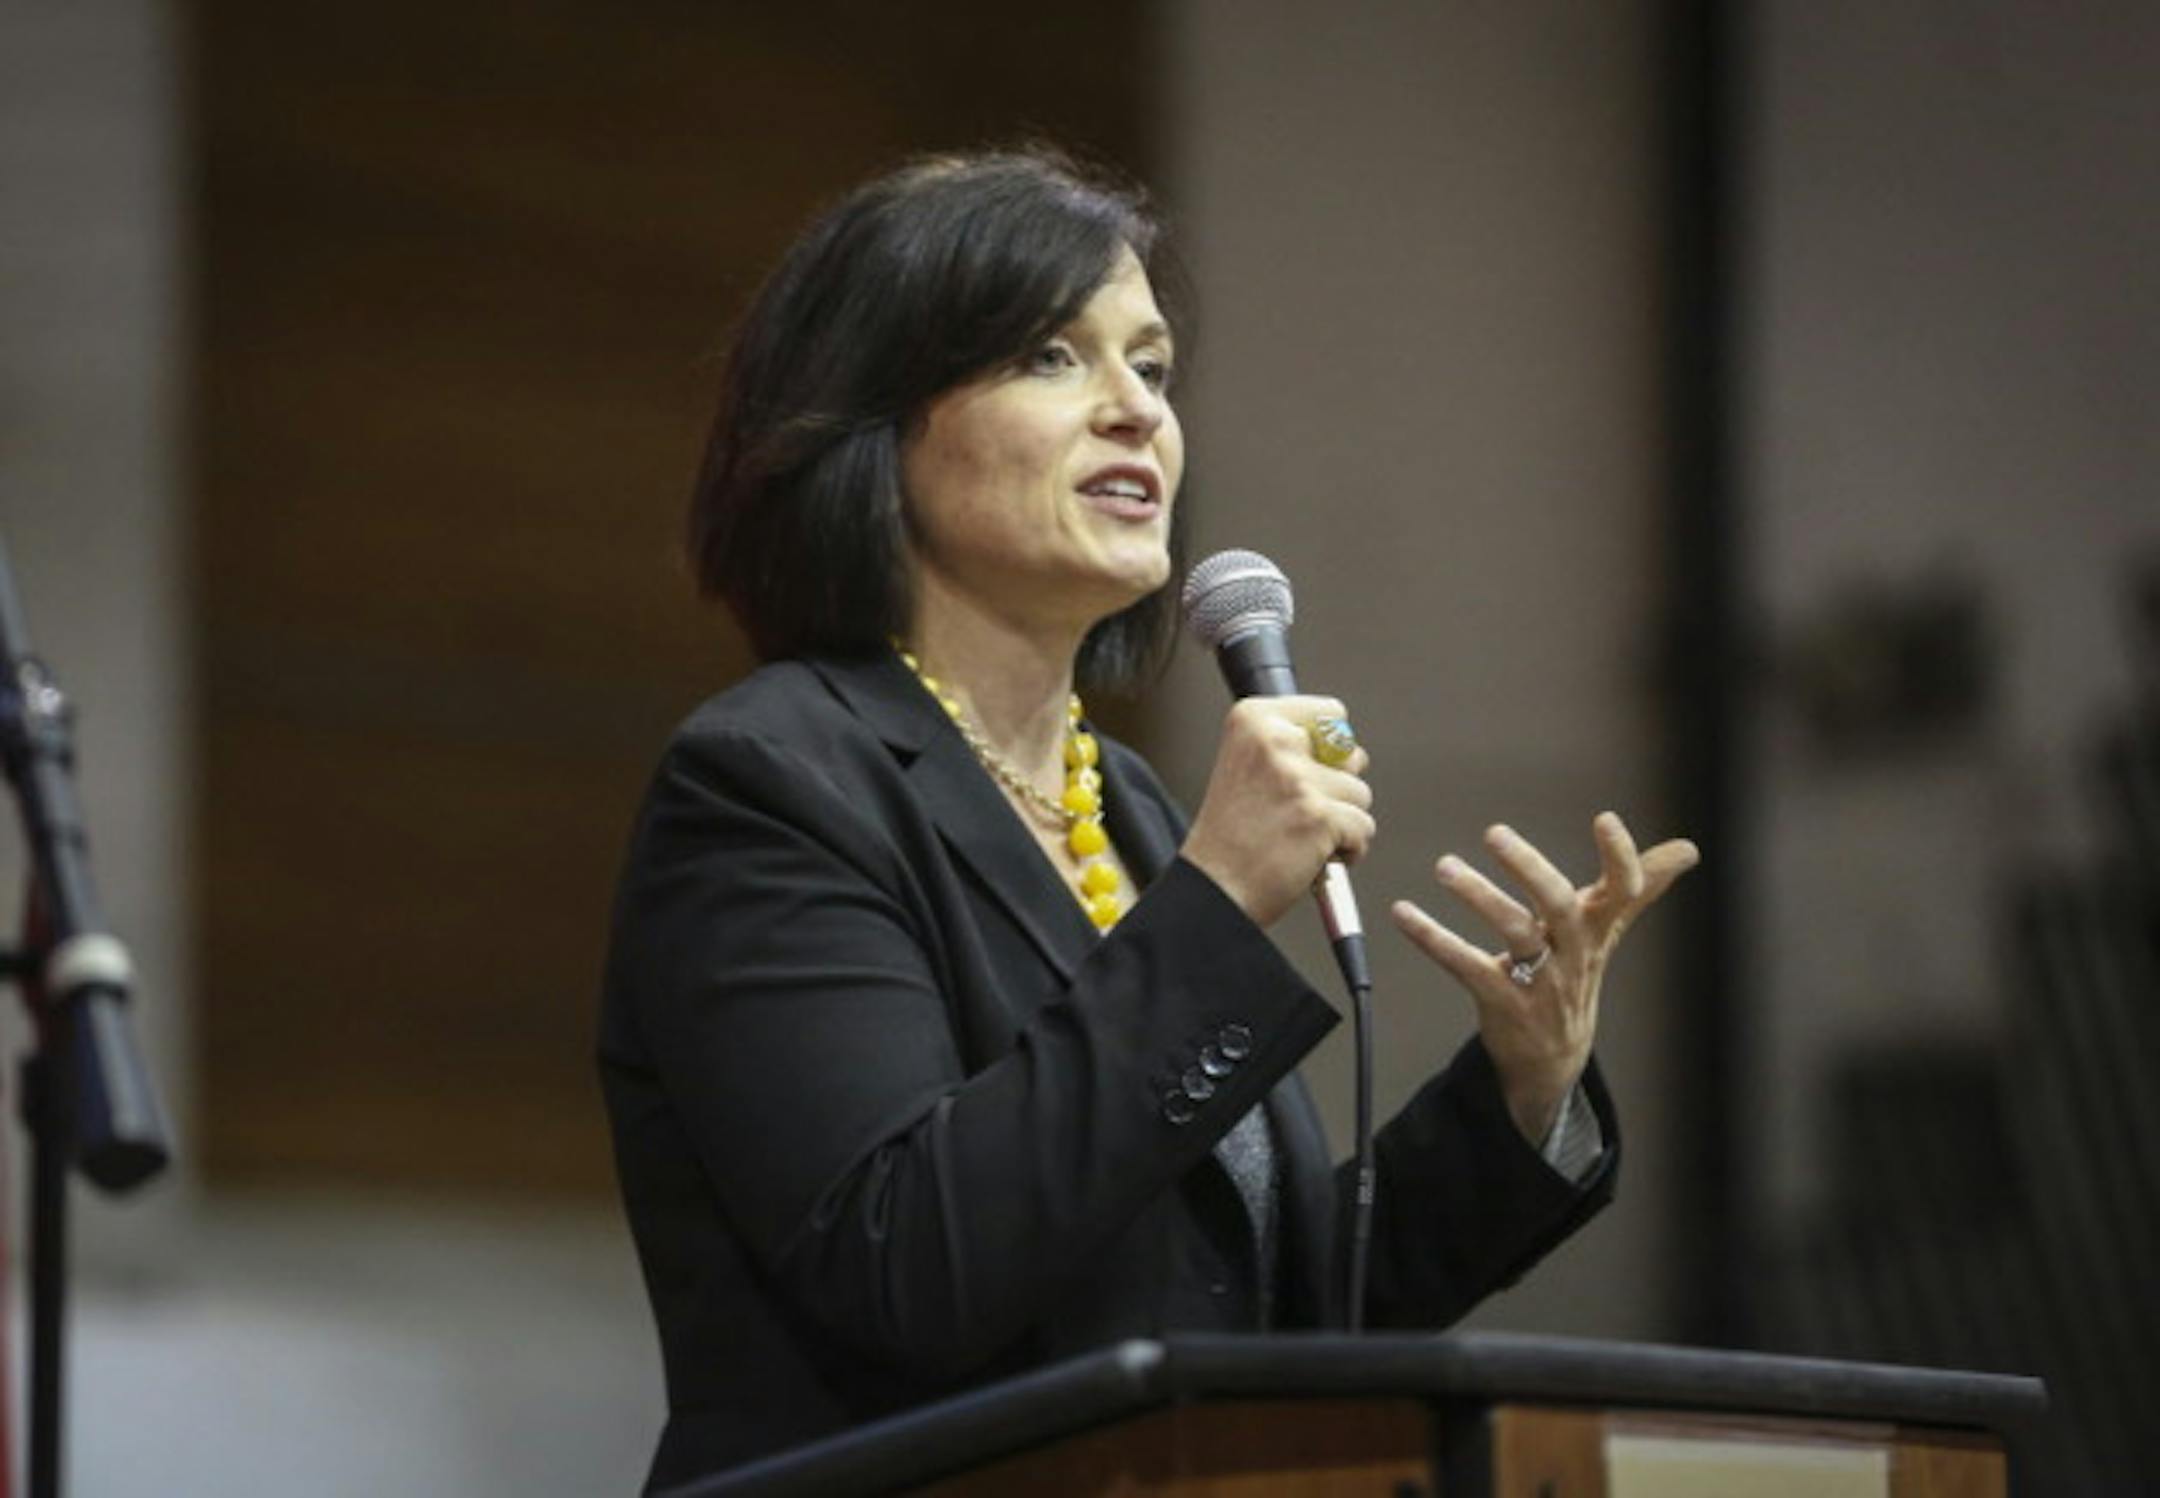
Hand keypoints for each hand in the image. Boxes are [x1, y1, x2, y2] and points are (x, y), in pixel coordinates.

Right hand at [1181, 696, 1374, 927]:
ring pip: (1360, 794)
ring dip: (1342, 822)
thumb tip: (1352, 751)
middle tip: (1296, 811)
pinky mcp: (1319, 816)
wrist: (1215, 888)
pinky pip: (1363, 828)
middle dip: (1336, 787)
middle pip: (1350, 753)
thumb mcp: (1248, 765)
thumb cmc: (1230, 837)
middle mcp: (1274, 741)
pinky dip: (1348, 849)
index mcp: (1253, 719)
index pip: (1330, 712)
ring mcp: (1298, 779)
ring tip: (1302, 836)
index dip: (1326, 751)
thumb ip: (1295, 746)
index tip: (1300, 773)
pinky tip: (1313, 856)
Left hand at [1389, 813, 1698, 1144]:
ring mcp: (1540, 981)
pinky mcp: (1502, 1002)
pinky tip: (1403, 913)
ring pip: (1514, 934)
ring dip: (1478, 897)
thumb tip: (1689, 849)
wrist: (1554, 1058)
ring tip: (1444, 867)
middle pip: (1560, 906)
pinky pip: (1468, 966)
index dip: (1619, 857)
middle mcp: (1574, 952)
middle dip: (1532, 869)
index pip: (1622, 890)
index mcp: (1597, 927)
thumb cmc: (1577, 973)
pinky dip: (1433, 939)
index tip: (1606, 819)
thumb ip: (1641, 885)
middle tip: (1495, 833)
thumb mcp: (1608, 930)